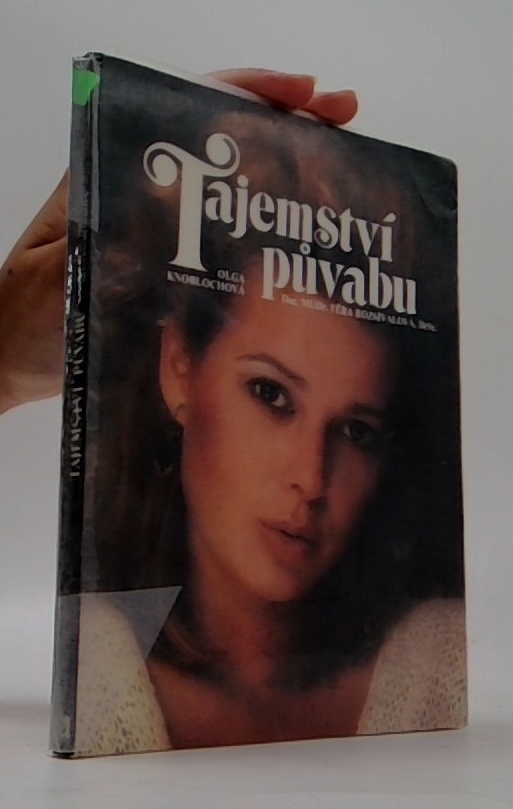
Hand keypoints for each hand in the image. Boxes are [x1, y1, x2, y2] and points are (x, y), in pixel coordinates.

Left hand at [0, 69, 356, 412]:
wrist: (6, 354)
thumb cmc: (26, 320)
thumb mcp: (70, 278)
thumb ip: (116, 244)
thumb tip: (185, 206)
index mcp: (112, 172)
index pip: (190, 104)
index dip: (254, 91)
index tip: (308, 93)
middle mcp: (137, 185)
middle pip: (220, 131)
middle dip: (286, 117)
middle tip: (345, 119)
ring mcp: (151, 218)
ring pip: (226, 176)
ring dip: (282, 163)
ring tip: (340, 159)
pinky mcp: (159, 253)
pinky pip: (219, 222)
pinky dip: (260, 217)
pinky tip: (294, 230)